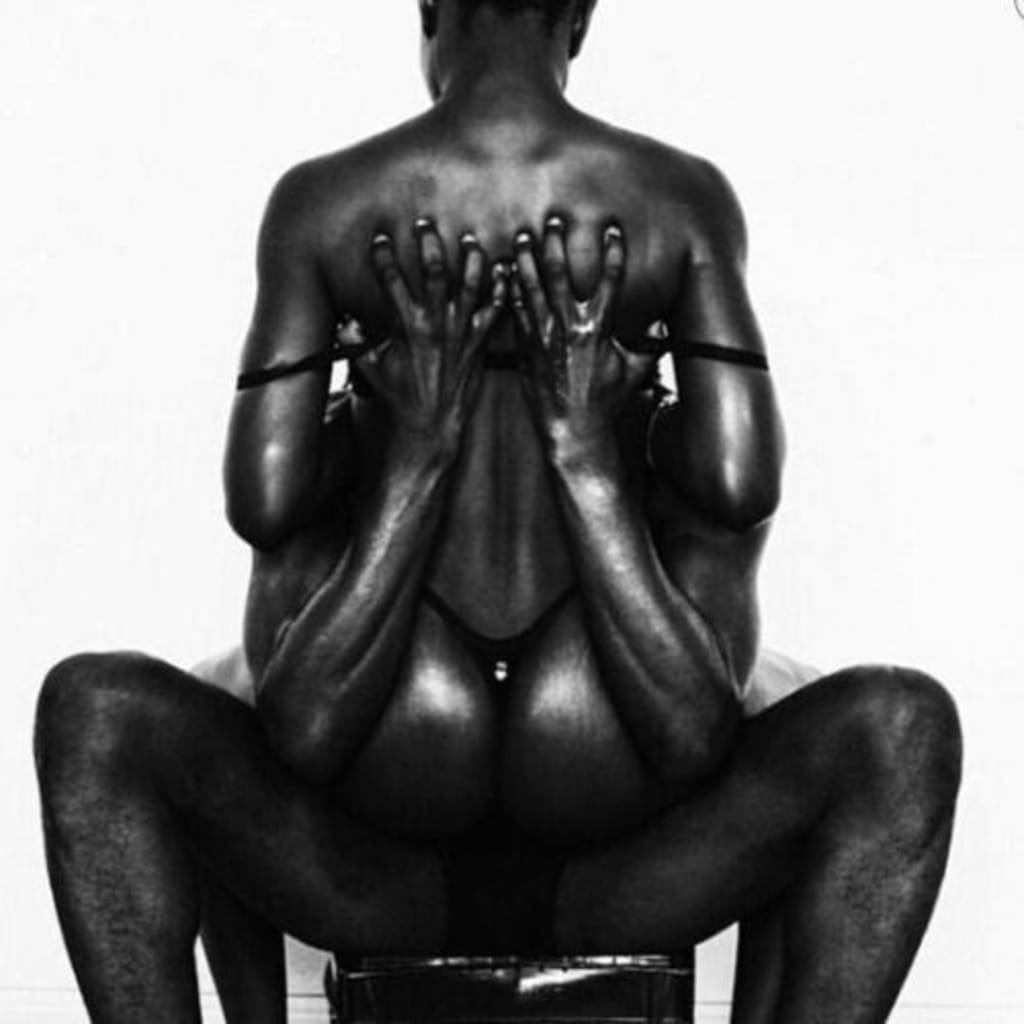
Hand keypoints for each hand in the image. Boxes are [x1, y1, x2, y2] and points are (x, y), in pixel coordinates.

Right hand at [357, 219, 506, 451]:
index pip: (391, 281)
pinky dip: (502, 290)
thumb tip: (342, 318)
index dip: (383, 256)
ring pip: (471, 285)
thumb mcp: (371, 367)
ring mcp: (460, 333)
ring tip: (470, 240)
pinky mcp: (479, 343)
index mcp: (406, 326)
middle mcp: (435, 325)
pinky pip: (495, 311)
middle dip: (429, 244)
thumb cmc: (398, 395)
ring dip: (471, 260)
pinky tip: (506, 270)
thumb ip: (355, 340)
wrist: (430, 426)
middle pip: (435, 273)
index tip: (380, 237)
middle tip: (426, 224)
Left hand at [510, 217, 659, 459]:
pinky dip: (509, 291)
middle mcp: (569, 327)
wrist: (573, 432)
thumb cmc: (607, 403)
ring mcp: (543, 336)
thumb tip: (667, 330)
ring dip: (526, 260)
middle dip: (557, 243)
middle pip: (560, 273)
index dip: (613, 251)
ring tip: (521, 237)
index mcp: (599, 328)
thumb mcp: (635, 371)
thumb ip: (649, 345)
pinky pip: (514, 312)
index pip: (610, 279)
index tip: (612, 228)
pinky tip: (503, 274)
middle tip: (553, 221)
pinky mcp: (525, 348)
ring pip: (531, 288)